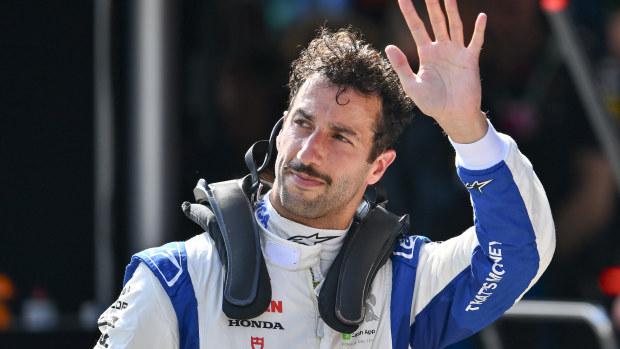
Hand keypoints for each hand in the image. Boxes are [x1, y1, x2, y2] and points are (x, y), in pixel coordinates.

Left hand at [386, 0, 487, 142]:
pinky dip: (478, 30)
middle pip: (436, 21)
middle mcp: (442, 49)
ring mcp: (456, 53)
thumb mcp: (411, 85)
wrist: (452, 116)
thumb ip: (401, 66)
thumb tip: (388, 46)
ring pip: (454, 26)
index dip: (410, 13)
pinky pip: (475, 42)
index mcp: (426, 54)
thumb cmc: (431, 103)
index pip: (416, 28)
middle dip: (432, 5)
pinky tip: (481, 16)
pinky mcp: (470, 60)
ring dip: (452, 11)